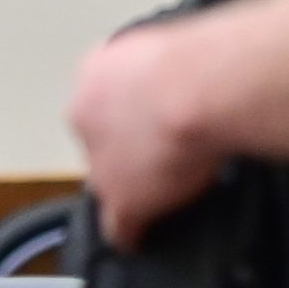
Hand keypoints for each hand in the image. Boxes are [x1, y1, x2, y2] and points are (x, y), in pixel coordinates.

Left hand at [69, 23, 224, 248]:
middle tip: (163, 152)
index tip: (151, 121)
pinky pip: (120, 227)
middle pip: (99, 140)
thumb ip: (164, 69)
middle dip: (125, 148)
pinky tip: (144, 239)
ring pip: (107, 181)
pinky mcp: (121, 199)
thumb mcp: (175, 48)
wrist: (203, 87)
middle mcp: (85, 113)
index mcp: (96, 70)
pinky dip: (134, 233)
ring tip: (162, 194)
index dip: (129, 114)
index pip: (102, 98)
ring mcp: (100, 160)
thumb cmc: (202, 58)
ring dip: (130, 186)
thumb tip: (184, 79)